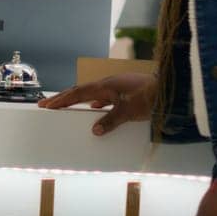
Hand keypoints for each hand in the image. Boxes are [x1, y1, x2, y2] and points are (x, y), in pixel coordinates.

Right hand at [37, 72, 156, 134]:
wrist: (169, 90)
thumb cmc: (150, 98)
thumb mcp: (129, 111)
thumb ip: (111, 120)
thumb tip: (94, 131)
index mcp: (106, 86)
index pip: (77, 93)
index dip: (61, 99)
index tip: (46, 104)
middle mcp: (109, 84)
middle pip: (81, 91)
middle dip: (64, 98)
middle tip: (48, 104)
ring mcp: (117, 87)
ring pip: (92, 93)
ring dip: (78, 100)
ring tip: (67, 106)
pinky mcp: (125, 91)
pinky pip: (104, 97)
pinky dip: (95, 103)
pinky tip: (96, 109)